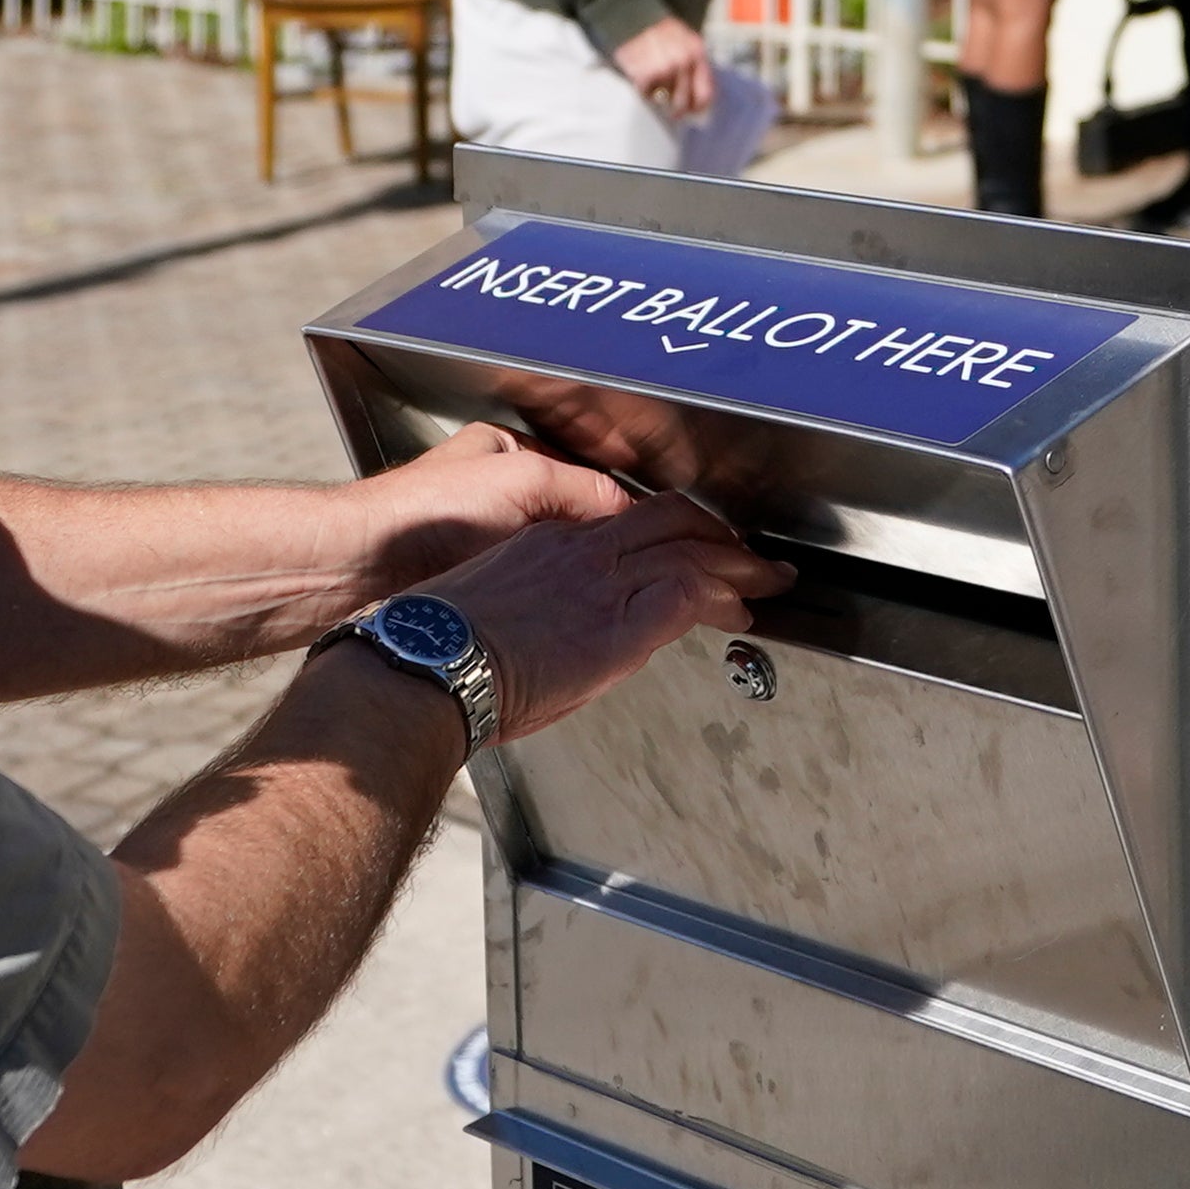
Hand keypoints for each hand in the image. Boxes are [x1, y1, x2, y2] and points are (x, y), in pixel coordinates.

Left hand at [350, 424, 628, 597]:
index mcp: (508, 452)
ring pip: (553, 560)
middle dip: (599, 546)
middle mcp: (497, 493)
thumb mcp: (522, 480)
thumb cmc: (424, 512)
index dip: (621, 508)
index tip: (655, 536)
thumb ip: (586, 489)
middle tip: (633, 570)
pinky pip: (529, 588)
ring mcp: (486, 540)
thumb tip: (634, 514)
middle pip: (573, 521)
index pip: (588, 477)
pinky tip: (559, 613)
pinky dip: (547, 598)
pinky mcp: (474, 581)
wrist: (360, 569)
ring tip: (599, 594)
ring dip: (573, 577)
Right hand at [433, 486, 786, 741]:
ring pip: (690, 551)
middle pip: (669, 520)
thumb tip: (567, 635)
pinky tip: (739, 613)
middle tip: (749, 554)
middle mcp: (580, 551)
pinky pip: (687, 593)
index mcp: (547, 544)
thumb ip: (540, 610)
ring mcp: (601, 583)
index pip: (625, 523)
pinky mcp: (617, 624)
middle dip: (718, 535)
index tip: (690, 548)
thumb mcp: (492, 611)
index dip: (669, 532)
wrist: (424, 668)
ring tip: (765, 580)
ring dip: (737, 566)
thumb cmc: (439, 655)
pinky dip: (721, 599)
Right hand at [613, 15, 717, 121]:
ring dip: (658, 96)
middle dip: (676, 110)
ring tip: (654, 82)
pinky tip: (641, 78)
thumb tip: (700, 97)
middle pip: (682, 102)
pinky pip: (645, 94)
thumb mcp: (687, 41)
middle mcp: (683, 63)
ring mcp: (663, 69)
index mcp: (697, 54)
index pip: (705, 93)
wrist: (635, 17)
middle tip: (671, 111)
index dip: (699, 107)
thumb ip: (695, 65)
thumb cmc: (661, 31)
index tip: (693, 112)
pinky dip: (643, 90)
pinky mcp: (644, 74)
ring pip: (663, 99)